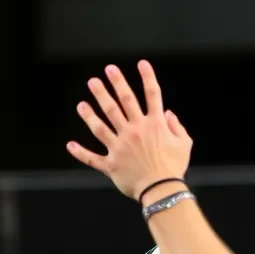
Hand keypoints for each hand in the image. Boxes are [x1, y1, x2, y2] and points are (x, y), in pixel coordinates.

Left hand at [67, 61, 192, 201]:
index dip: (148, 77)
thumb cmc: (174, 168)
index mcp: (154, 125)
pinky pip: (93, 158)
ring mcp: (120, 146)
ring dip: (91, 112)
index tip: (141, 63)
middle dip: (114, 84)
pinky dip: (81, 153)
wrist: (162, 190)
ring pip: (102, 125)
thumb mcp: (184, 145)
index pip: (152, 95)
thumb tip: (168, 113)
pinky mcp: (111, 164)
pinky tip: (70, 145)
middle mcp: (135, 131)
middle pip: (122, 102)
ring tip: (82, 102)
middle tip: (105, 71)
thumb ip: (177, 127)